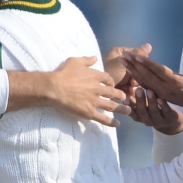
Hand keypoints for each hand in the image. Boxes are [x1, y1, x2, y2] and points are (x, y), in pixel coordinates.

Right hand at [8, 57, 131, 126]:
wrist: (54, 88)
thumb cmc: (63, 73)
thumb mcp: (75, 61)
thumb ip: (87, 60)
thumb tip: (95, 57)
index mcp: (95, 76)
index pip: (107, 78)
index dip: (111, 82)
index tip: (112, 85)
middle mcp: (97, 89)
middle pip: (113, 92)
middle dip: (120, 95)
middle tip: (125, 97)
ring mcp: (94, 101)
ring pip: (111, 106)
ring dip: (121, 108)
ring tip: (129, 111)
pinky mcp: (89, 112)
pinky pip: (103, 118)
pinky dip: (111, 122)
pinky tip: (118, 124)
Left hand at [103, 44, 151, 88]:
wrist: (99, 89)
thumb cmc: (109, 71)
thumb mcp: (123, 61)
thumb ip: (136, 54)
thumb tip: (149, 45)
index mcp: (122, 53)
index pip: (139, 57)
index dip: (141, 64)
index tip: (140, 71)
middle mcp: (123, 62)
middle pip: (137, 69)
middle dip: (137, 77)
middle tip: (133, 83)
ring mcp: (122, 74)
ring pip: (135, 79)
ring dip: (134, 85)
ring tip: (130, 89)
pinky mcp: (121, 85)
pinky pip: (130, 87)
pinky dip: (130, 91)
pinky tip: (128, 93)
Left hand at [121, 46, 182, 110]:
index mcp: (178, 83)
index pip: (160, 71)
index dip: (148, 64)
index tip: (137, 56)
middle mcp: (167, 88)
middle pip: (149, 76)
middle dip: (135, 65)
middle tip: (123, 55)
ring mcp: (162, 93)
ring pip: (145, 81)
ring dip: (133, 71)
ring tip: (123, 61)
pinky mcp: (160, 95)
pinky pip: (147, 87)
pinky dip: (137, 79)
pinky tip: (129, 71)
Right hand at [127, 85, 182, 134]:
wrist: (171, 122)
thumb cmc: (153, 109)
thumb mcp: (143, 106)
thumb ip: (134, 98)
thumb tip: (124, 86)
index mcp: (139, 117)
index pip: (132, 112)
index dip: (128, 105)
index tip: (124, 97)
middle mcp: (148, 121)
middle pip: (142, 112)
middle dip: (140, 101)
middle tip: (138, 89)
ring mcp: (159, 121)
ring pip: (154, 112)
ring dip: (151, 101)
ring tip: (149, 90)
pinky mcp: (170, 118)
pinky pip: (166, 112)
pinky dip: (163, 105)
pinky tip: (160, 98)